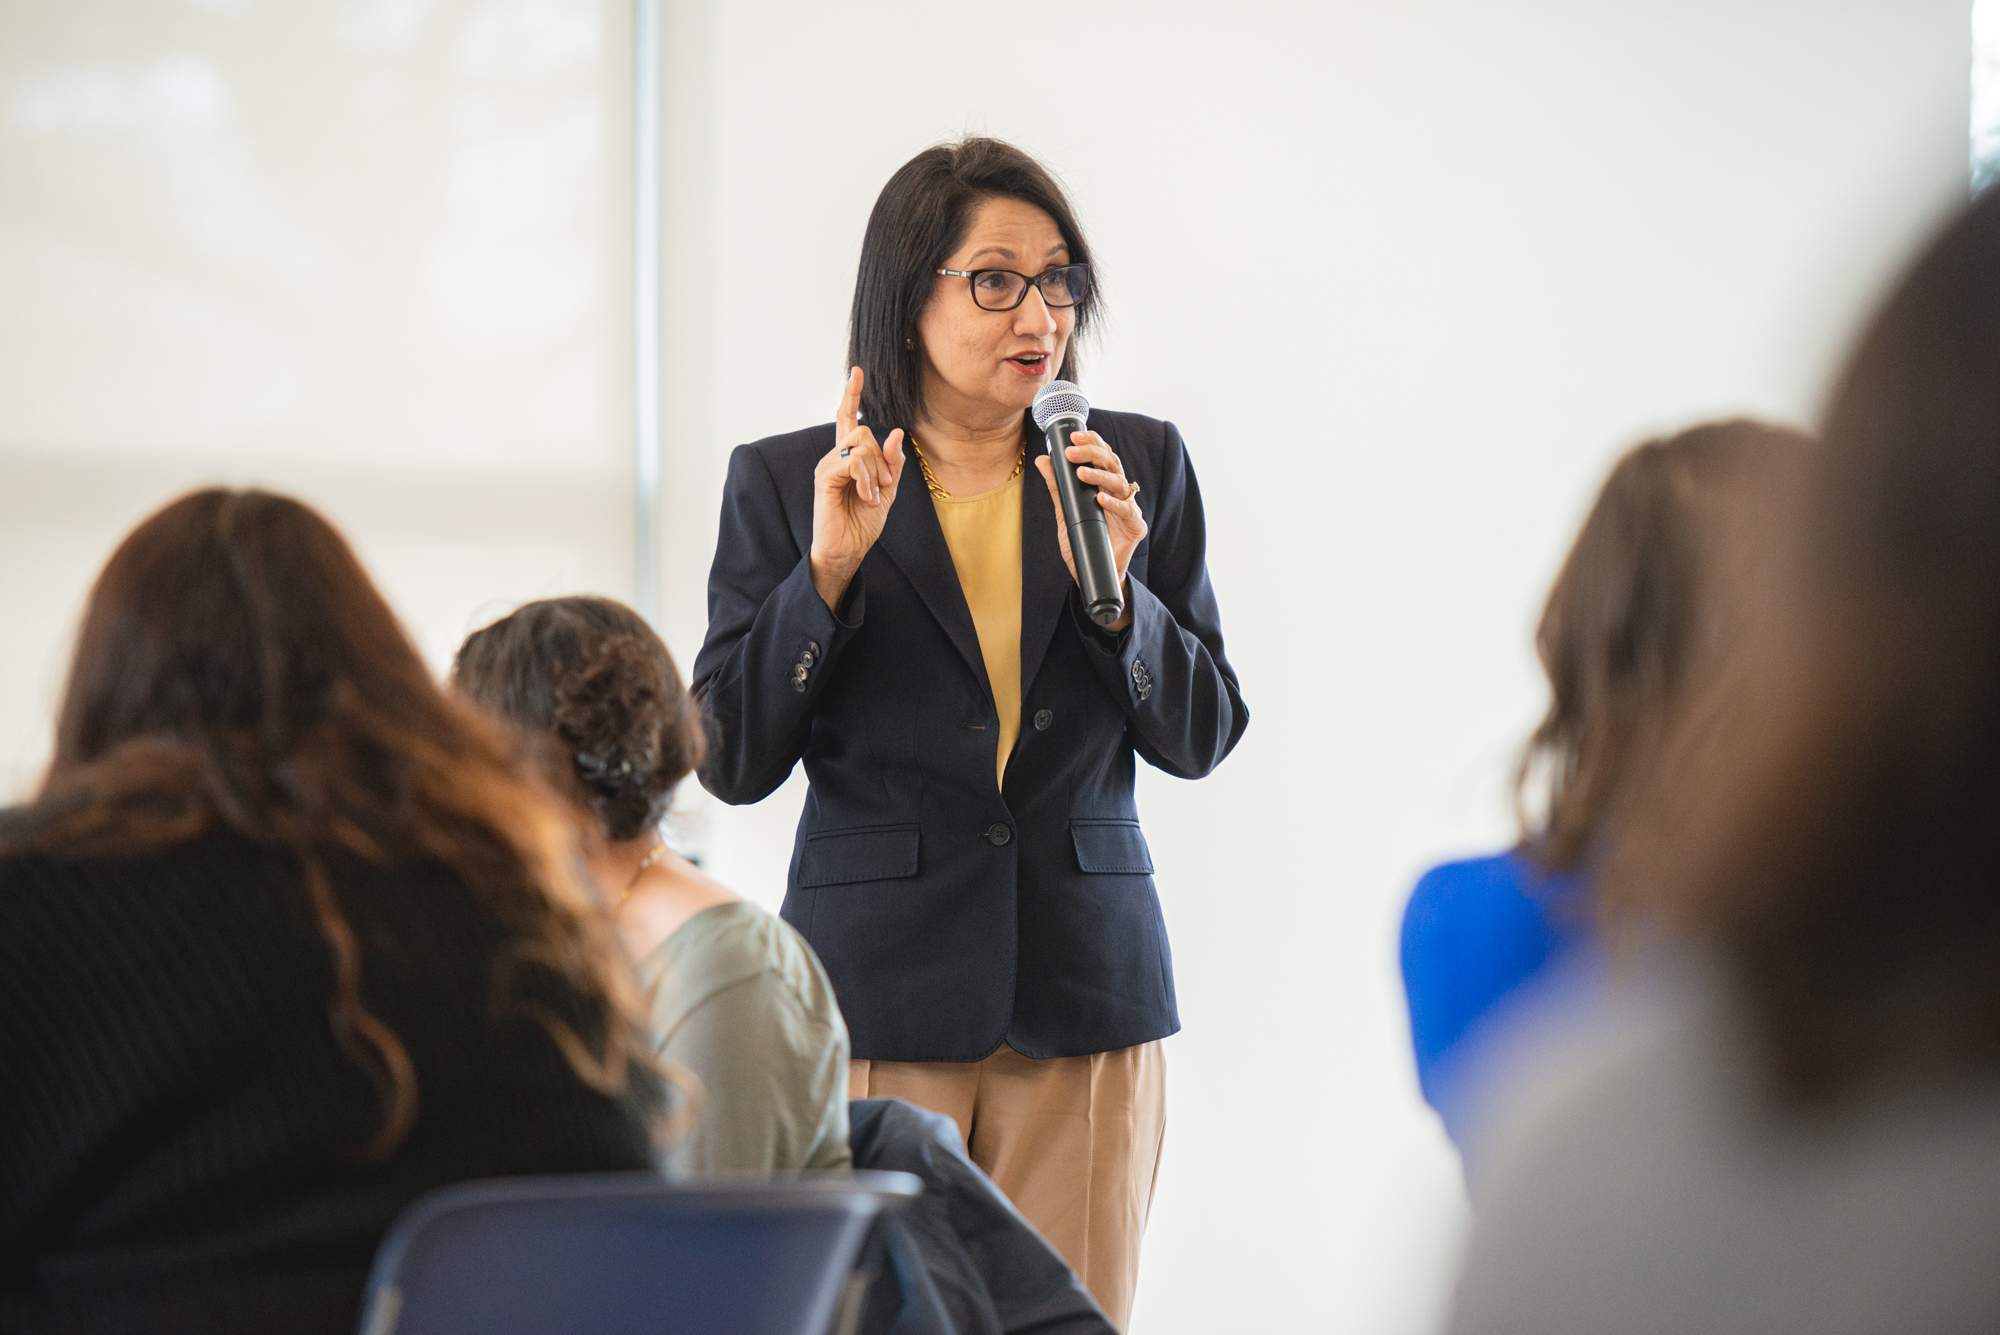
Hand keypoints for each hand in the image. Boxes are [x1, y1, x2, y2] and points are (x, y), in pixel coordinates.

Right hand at [810, 367, 905, 609]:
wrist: (848, 550)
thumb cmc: (863, 523)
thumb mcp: (888, 490)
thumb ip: (892, 463)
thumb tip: (897, 433)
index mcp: (849, 458)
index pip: (848, 419)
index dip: (852, 395)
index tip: (857, 372)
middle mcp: (835, 457)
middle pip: (863, 430)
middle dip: (881, 457)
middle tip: (884, 485)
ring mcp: (828, 466)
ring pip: (860, 445)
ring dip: (876, 471)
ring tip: (873, 495)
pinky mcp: (824, 478)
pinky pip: (852, 462)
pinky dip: (866, 480)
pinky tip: (867, 498)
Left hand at [1033, 430, 1145, 631]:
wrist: (1093, 574)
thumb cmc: (1083, 542)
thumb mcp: (1065, 513)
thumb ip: (1058, 487)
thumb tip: (1043, 460)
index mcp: (1105, 484)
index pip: (1102, 456)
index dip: (1091, 442)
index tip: (1073, 436)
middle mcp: (1119, 492)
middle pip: (1112, 463)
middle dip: (1093, 453)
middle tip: (1072, 451)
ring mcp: (1129, 508)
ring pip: (1119, 482)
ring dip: (1099, 475)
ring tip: (1081, 472)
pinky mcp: (1136, 526)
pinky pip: (1127, 510)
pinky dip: (1113, 503)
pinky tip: (1100, 499)